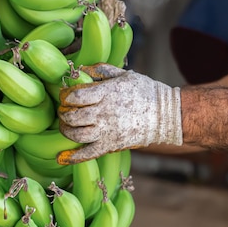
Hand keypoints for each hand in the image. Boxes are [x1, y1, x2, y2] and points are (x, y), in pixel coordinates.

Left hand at [57, 64, 182, 163]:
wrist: (165, 115)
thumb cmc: (145, 91)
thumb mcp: (124, 74)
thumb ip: (101, 70)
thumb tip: (81, 69)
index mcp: (107, 93)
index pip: (75, 96)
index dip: (66, 96)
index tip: (65, 96)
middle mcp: (104, 113)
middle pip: (72, 116)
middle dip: (63, 114)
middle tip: (64, 111)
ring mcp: (107, 131)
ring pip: (76, 135)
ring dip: (66, 131)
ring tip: (67, 126)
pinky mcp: (111, 145)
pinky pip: (87, 154)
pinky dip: (73, 157)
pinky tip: (62, 156)